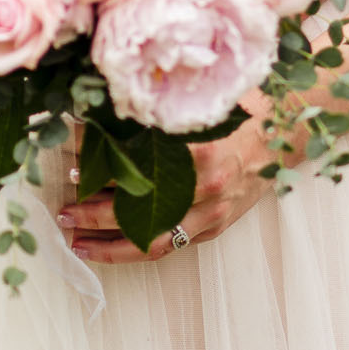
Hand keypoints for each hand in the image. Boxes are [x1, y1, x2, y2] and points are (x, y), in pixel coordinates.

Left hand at [57, 109, 276, 265]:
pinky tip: (111, 246)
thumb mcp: (203, 100)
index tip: (74, 162)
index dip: (103, 168)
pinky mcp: (215, 226)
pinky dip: (138, 249)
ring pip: (154, 242)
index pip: (138, 167)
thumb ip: (161, 107)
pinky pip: (172, 246)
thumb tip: (106, 107)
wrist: (285, 133)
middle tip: (63, 211)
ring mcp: (212, 214)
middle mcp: (207, 190)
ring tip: (76, 241)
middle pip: (140, 212)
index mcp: (200, 154)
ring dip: (111, 245)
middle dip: (96, 215)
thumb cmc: (243, 109)